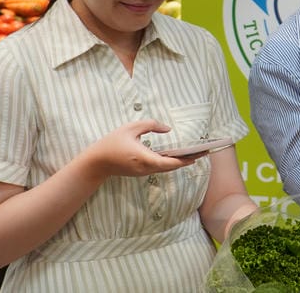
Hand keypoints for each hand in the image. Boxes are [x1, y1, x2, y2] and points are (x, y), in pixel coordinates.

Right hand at [81, 119, 199, 179]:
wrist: (96, 162)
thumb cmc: (112, 142)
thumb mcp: (130, 127)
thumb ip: (151, 125)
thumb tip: (168, 129)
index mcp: (144, 158)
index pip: (168, 163)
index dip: (184, 160)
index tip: (197, 156)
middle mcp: (146, 168)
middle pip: (171, 167)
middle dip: (187, 160)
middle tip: (203, 153)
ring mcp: (143, 172)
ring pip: (166, 169)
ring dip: (180, 162)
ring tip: (195, 153)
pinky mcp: (141, 172)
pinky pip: (159, 168)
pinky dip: (170, 163)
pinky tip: (178, 156)